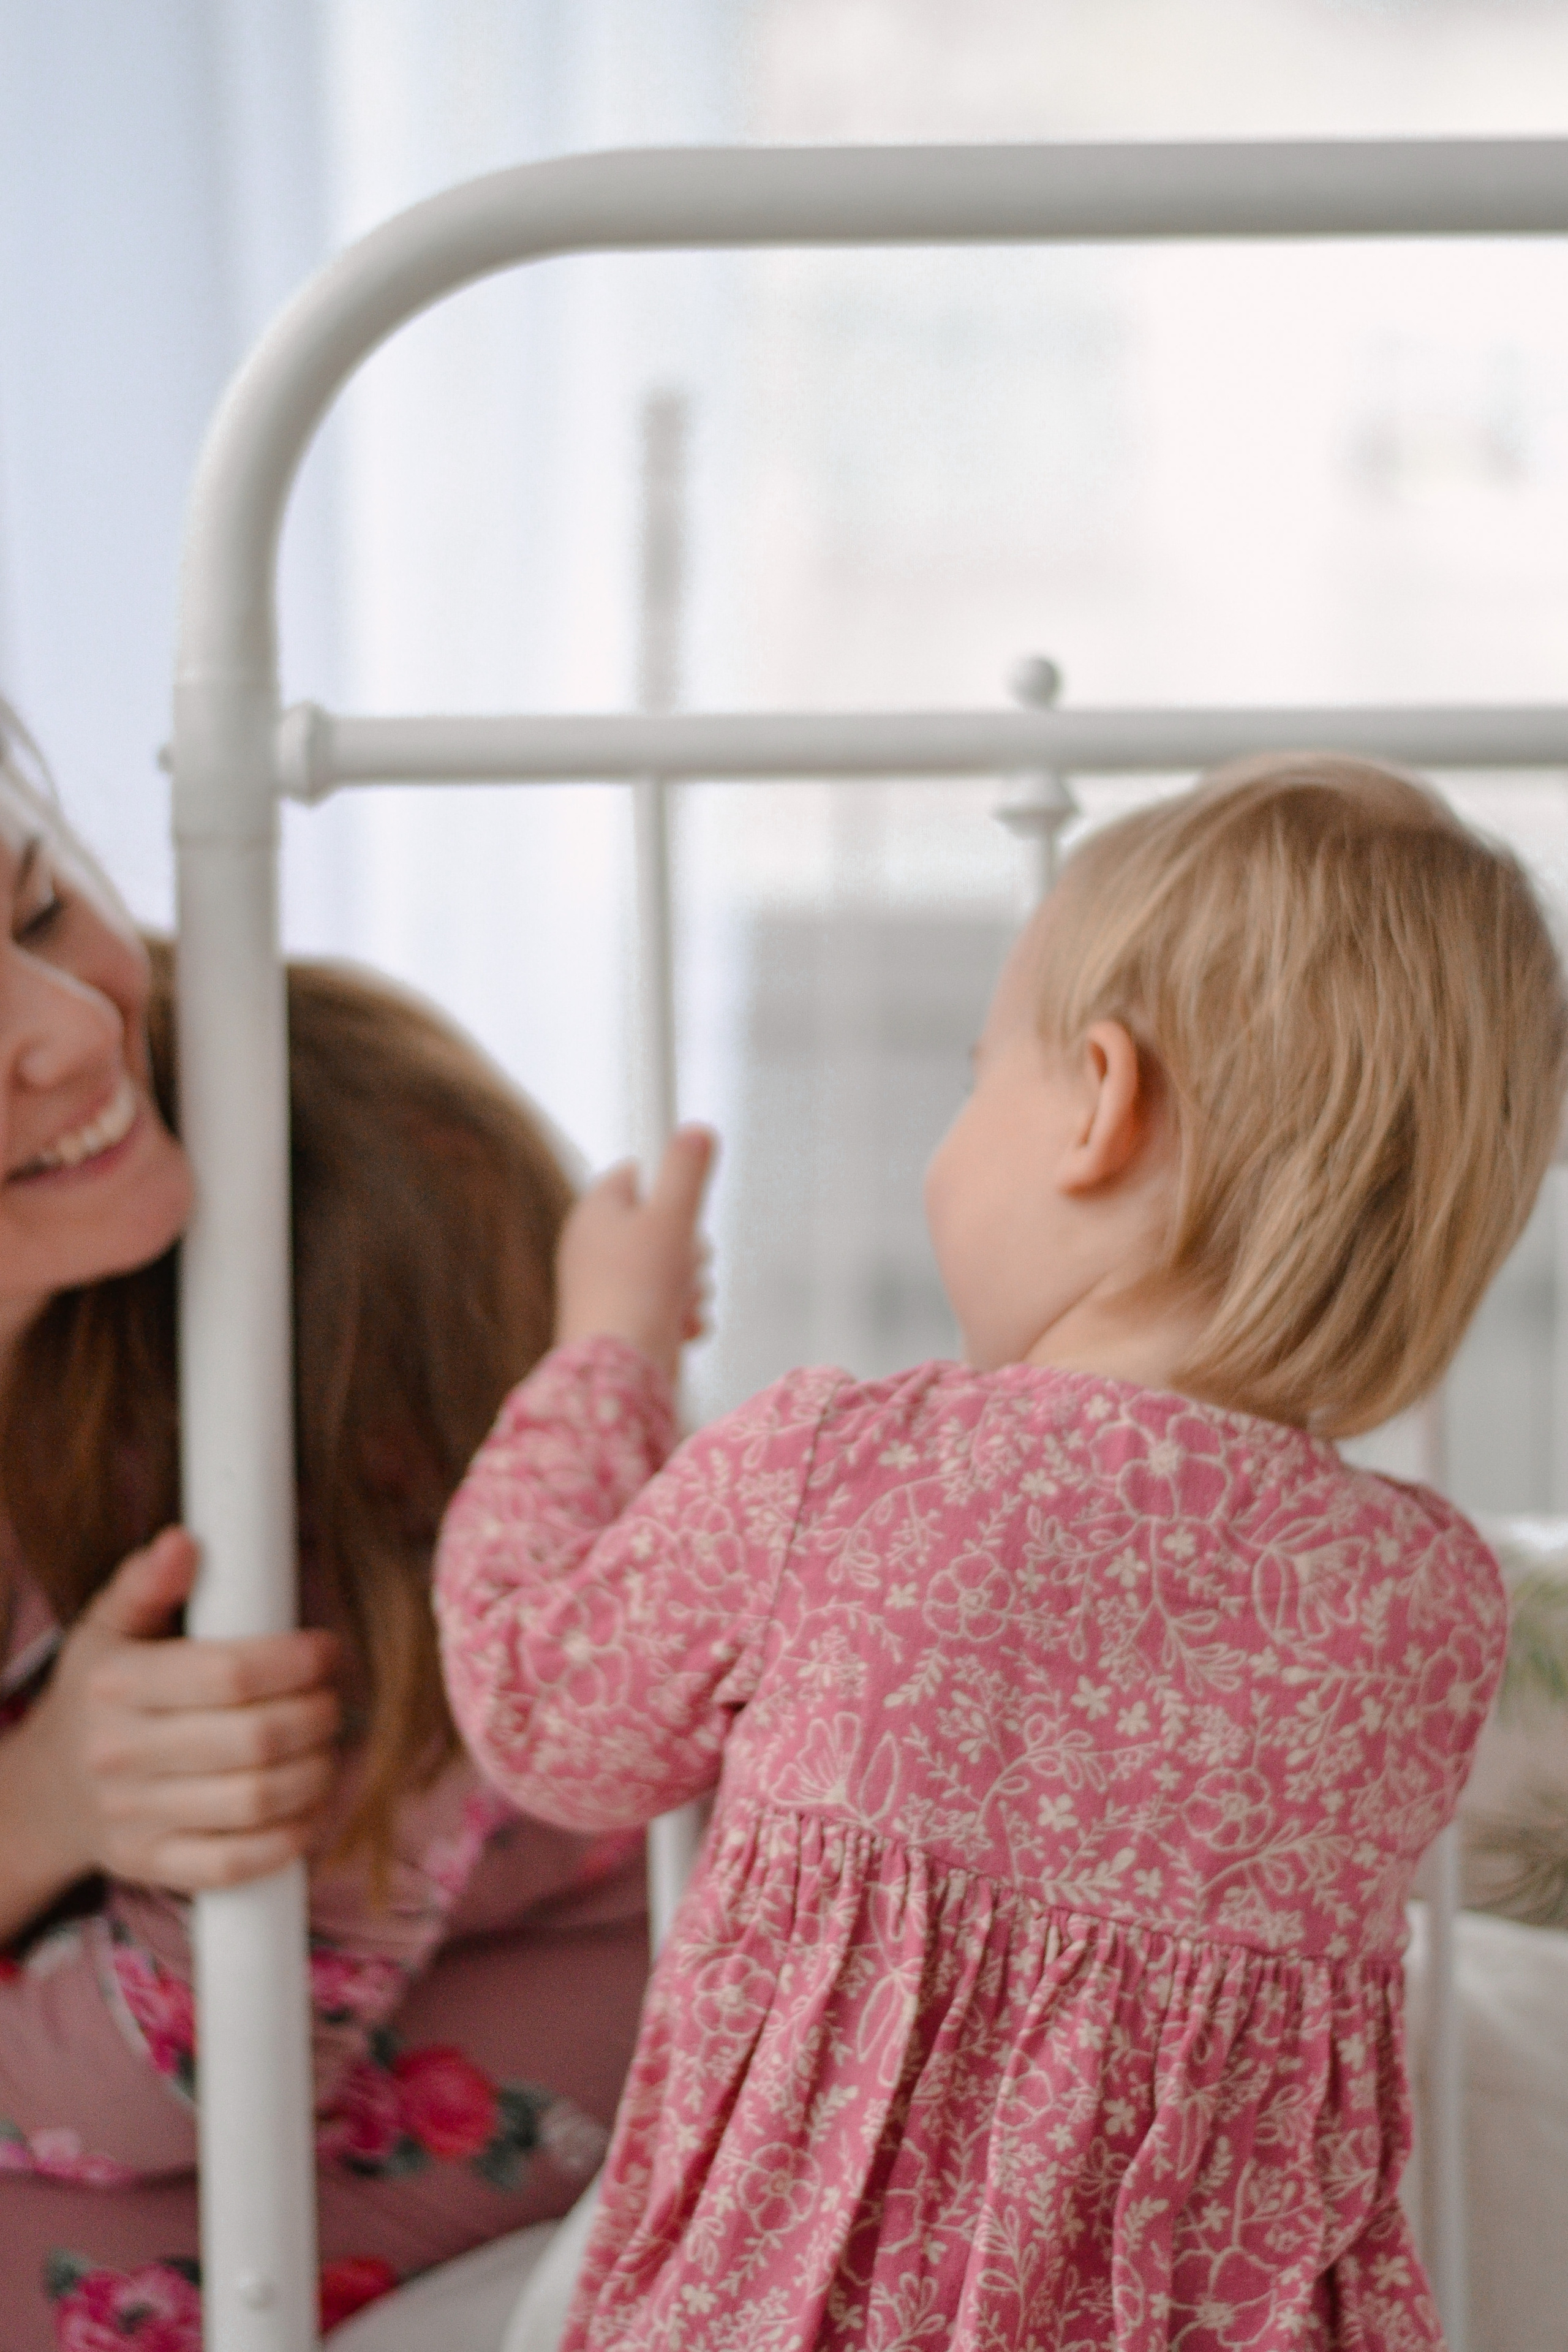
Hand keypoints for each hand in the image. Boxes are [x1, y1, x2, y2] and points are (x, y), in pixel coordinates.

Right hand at [23, 1527, 342, 1896]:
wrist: (49, 1792)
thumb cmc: (99, 1695)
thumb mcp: (108, 1628)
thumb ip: (146, 1583)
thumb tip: (184, 1541)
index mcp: (116, 1685)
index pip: (229, 1674)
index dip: (296, 1661)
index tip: (328, 1651)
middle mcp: (120, 1754)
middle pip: (254, 1740)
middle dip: (317, 1716)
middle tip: (334, 1700)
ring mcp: (134, 1817)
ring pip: (254, 1803)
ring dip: (315, 1774)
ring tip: (327, 1748)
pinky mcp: (150, 1866)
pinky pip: (235, 1865)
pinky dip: (289, 1839)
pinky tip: (310, 1808)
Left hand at [555, 1126, 716, 1383]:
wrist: (620, 1371)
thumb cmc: (637, 1291)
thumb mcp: (672, 1215)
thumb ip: (687, 1169)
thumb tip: (697, 1129)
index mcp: (595, 1211)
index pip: (634, 1173)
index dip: (667, 1186)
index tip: (684, 1204)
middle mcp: (594, 1246)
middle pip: (660, 1223)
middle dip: (688, 1246)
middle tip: (685, 1260)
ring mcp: (606, 1285)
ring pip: (668, 1268)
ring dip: (689, 1284)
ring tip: (680, 1299)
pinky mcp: (621, 1319)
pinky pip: (664, 1304)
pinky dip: (680, 1314)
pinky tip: (681, 1326)